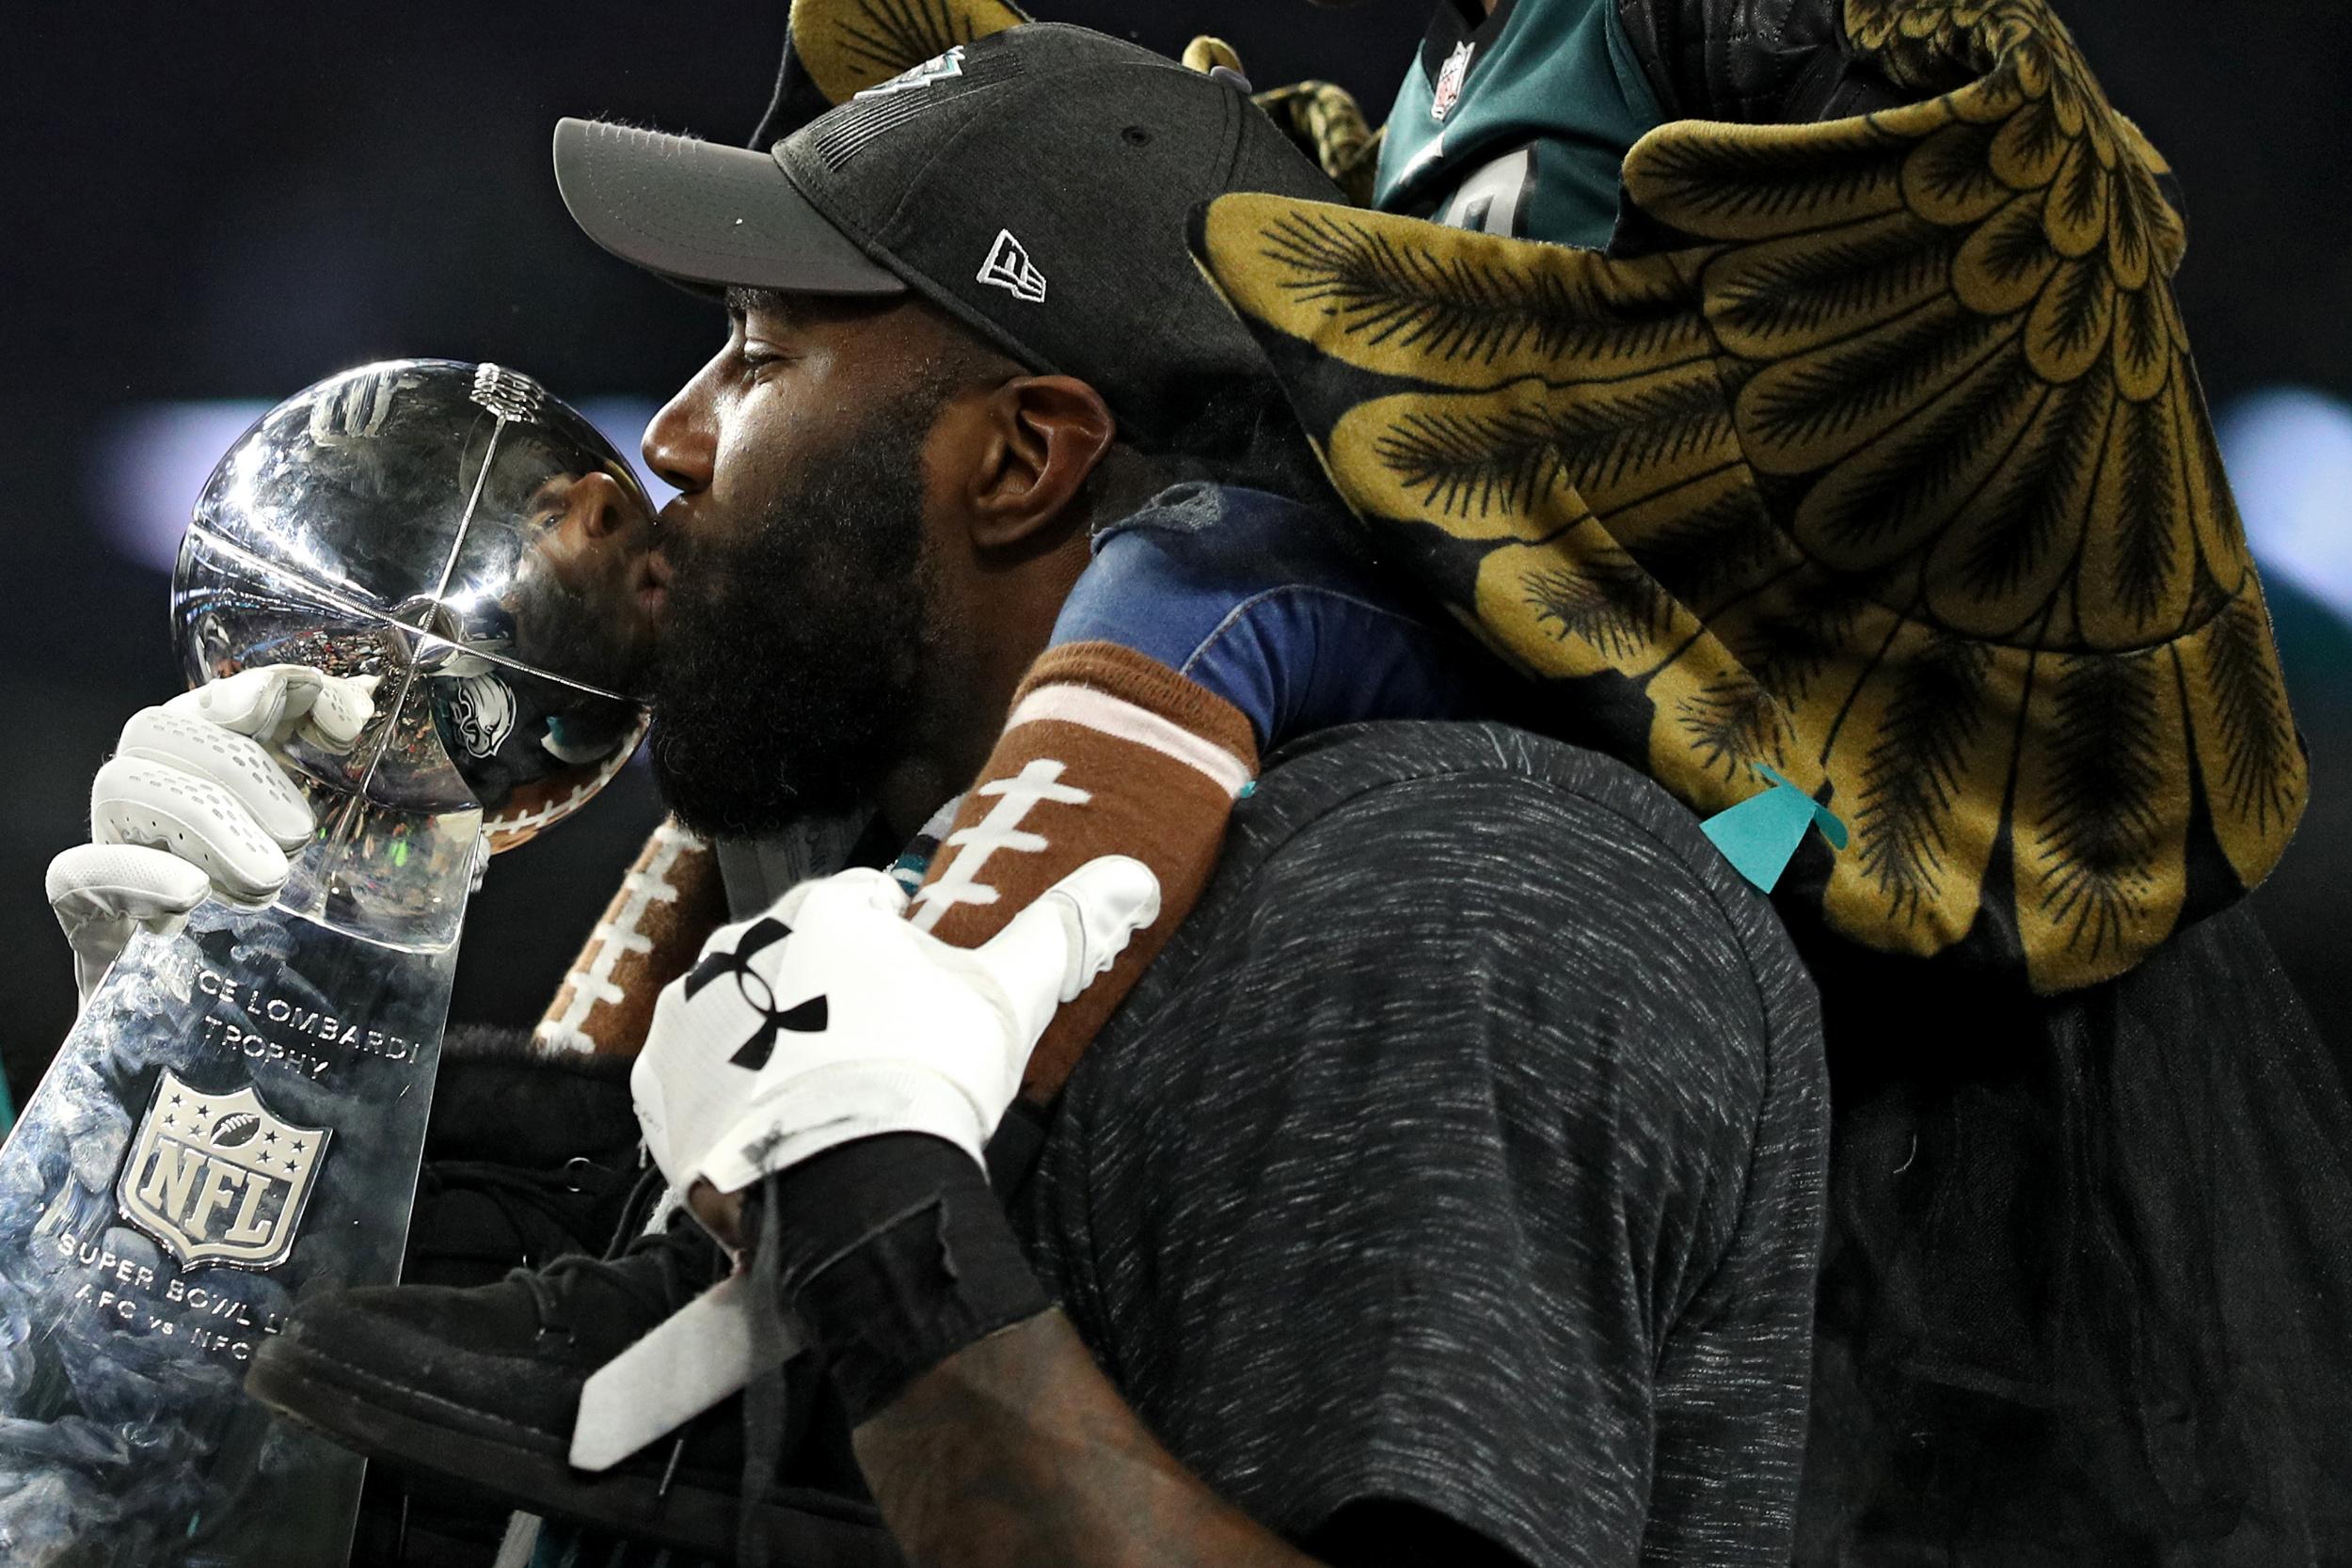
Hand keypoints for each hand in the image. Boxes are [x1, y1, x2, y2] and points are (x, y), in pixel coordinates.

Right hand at [46, 665, 374, 1005]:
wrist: (221, 1049)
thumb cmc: (284, 950)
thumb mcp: (332, 870)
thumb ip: (345, 795)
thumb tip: (362, 709)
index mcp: (208, 781)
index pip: (217, 702)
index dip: (270, 692)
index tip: (346, 720)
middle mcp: (150, 807)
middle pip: (158, 731)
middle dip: (240, 765)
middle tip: (300, 835)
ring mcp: (114, 859)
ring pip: (123, 786)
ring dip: (206, 819)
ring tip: (267, 880)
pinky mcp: (89, 923)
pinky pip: (78, 873)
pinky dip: (136, 871)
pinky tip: (190, 895)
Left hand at [632, 858, 1159, 1227]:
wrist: (846, 1199)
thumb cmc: (930, 1083)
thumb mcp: (1012, 998)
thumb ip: (1066, 928)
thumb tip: (1135, 877)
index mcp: (826, 908)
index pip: (870, 904)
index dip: (903, 954)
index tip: (919, 1009)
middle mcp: (741, 944)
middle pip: (803, 957)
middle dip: (834, 995)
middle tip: (879, 1061)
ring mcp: (687, 1015)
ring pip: (745, 1010)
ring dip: (774, 1039)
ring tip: (825, 1102)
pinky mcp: (657, 1084)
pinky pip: (694, 1072)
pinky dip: (727, 1092)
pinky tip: (774, 1126)